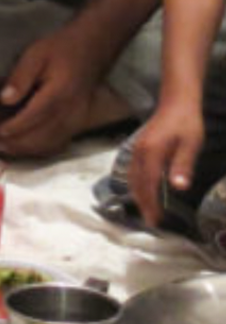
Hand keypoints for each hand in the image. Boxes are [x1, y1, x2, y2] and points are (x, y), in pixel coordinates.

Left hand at [0, 27, 103, 156]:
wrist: (93, 48)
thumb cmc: (62, 48)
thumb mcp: (36, 54)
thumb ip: (20, 77)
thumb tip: (4, 100)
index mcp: (59, 92)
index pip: (35, 117)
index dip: (16, 127)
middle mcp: (71, 110)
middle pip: (44, 135)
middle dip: (18, 144)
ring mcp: (78, 118)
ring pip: (53, 142)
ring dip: (29, 149)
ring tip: (6, 149)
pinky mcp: (80, 121)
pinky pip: (62, 141)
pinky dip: (43, 149)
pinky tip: (28, 148)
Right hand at [129, 104, 203, 225]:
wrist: (176, 102)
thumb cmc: (187, 123)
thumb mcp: (191, 144)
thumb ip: (182, 165)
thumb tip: (178, 188)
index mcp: (151, 152)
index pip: (149, 184)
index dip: (152, 203)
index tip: (156, 219)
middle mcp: (139, 152)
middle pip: (136, 183)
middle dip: (143, 203)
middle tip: (150, 221)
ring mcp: (136, 149)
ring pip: (131, 177)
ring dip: (137, 195)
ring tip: (146, 209)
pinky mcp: (138, 147)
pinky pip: (132, 170)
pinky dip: (135, 184)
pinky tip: (141, 189)